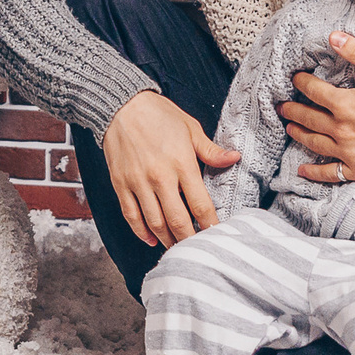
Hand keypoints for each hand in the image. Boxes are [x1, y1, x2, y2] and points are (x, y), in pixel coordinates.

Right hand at [102, 90, 239, 249]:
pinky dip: (142, 231)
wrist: (120, 105)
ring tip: (178, 248)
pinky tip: (152, 239)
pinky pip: (131, 215)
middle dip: (190, 239)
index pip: (200, 204)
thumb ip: (211, 150)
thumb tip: (234, 159)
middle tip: (198, 249)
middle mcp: (159, 177)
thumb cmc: (158, 114)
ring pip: (155, 222)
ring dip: (168, 240)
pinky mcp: (121, 184)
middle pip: (178, 220)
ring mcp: (138, 182)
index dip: (210, 224)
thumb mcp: (190, 128)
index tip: (217, 234)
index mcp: (181, 163)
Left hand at [278, 33, 354, 182]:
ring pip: (315, 143)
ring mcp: (349, 153)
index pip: (314, 91)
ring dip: (299, 134)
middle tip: (282, 106)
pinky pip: (330, 173)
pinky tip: (302, 170)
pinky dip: (314, 172)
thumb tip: (333, 37)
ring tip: (290, 127)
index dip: (302, 82)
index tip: (295, 78)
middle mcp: (342, 130)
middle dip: (293, 109)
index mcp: (347, 104)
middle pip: (309, 118)